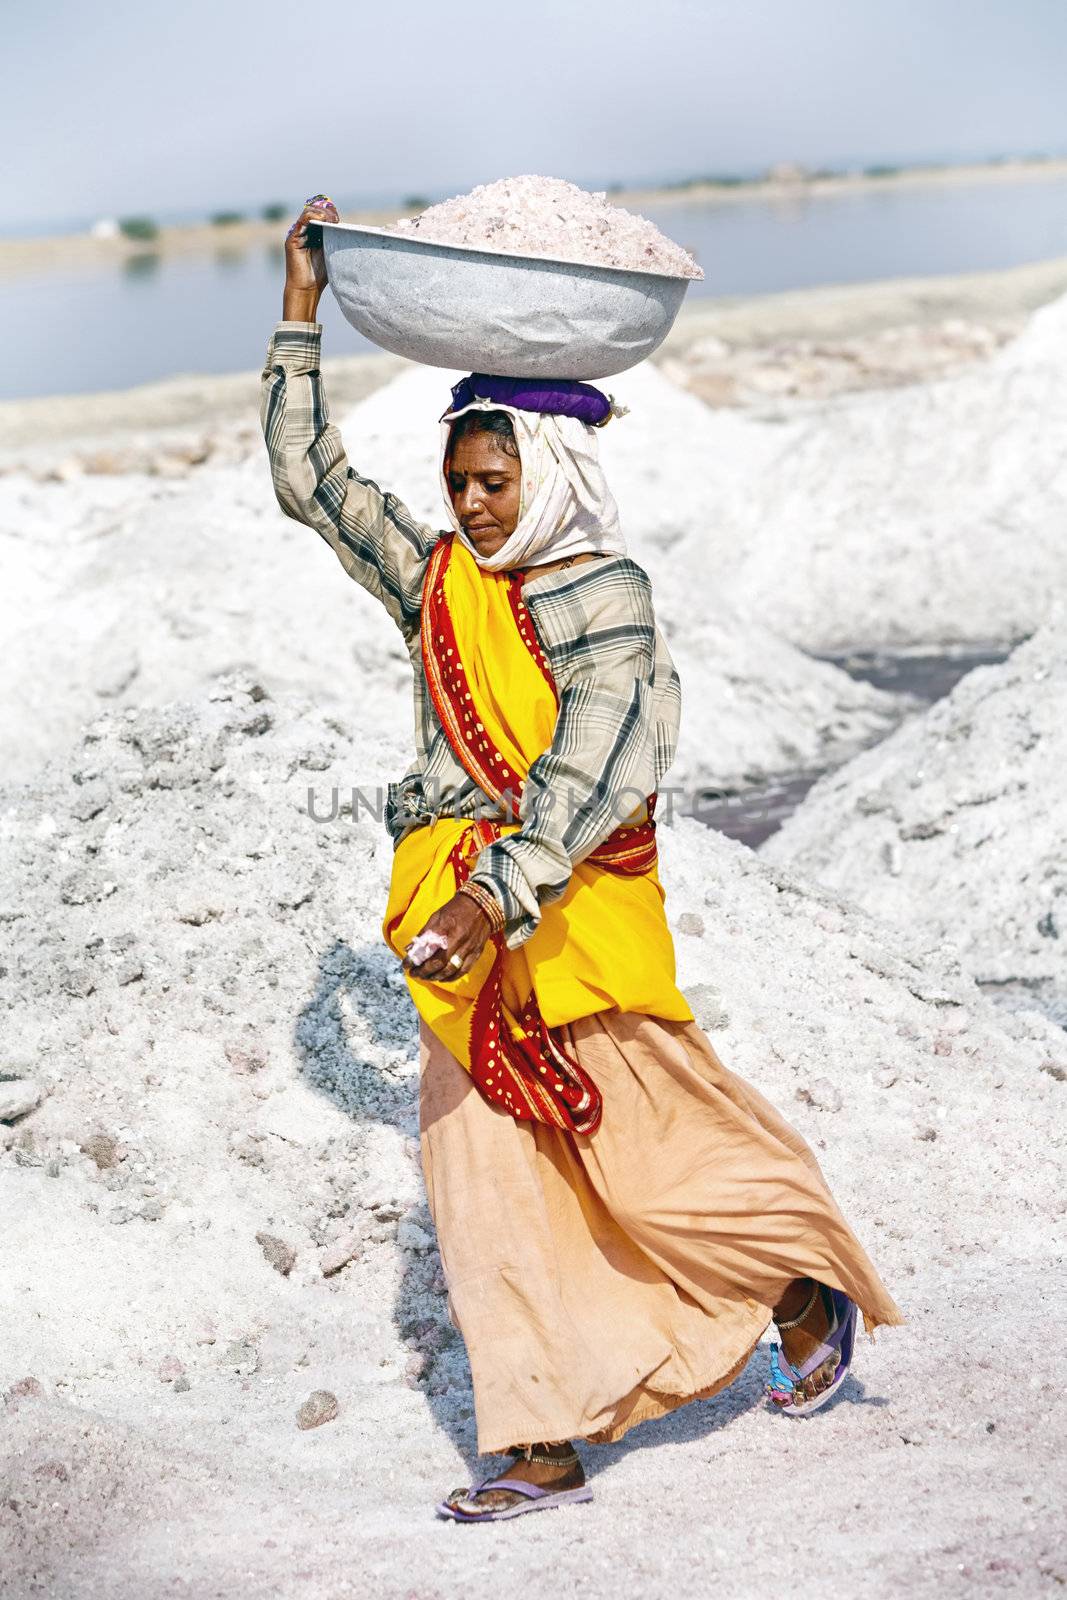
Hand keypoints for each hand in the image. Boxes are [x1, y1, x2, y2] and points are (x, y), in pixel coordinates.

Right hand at [282, 194, 338, 319]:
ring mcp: (298, 233)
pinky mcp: (292, 238)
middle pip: (315, 210)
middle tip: (337, 219)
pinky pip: (302, 220)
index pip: (321, 213)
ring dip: (322, 213)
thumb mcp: (333, 253)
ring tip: (332, 220)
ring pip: (309, 212)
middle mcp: (305, 231)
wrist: (307, 289)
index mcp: (314, 233)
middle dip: (327, 211)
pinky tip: (323, 220)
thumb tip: (353, 232)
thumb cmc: (321, 275)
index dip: (330, 212)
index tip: (339, 220)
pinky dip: (312, 216)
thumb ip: (338, 241)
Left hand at [402, 893, 491, 982]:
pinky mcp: (476, 952)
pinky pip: (463, 970)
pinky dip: (451, 977)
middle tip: (414, 973)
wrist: (482, 904)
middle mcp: (458, 938)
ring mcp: (469, 947)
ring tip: (426, 977)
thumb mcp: (436, 916)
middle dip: (423, 971)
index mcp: (445, 927)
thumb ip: (424, 933)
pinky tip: (442, 978)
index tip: (406, 965)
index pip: (426, 948)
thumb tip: (409, 948)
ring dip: (436, 976)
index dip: (414, 959)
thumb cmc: (456, 909)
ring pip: (450, 969)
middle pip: (438, 963)